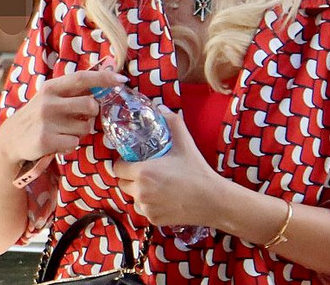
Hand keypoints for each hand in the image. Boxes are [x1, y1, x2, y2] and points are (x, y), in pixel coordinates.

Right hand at [0, 58, 126, 164]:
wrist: (10, 141)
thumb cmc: (38, 117)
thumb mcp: (50, 98)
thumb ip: (74, 90)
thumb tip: (106, 75)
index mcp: (51, 88)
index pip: (82, 78)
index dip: (104, 77)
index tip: (122, 79)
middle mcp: (48, 102)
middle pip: (90, 105)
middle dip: (93, 114)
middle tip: (83, 118)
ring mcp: (46, 122)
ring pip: (85, 127)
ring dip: (81, 131)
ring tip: (65, 131)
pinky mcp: (45, 140)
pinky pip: (75, 142)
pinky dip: (71, 144)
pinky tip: (58, 142)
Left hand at [113, 107, 223, 228]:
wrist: (212, 200)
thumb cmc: (196, 170)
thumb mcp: (184, 142)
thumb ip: (171, 121)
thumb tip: (160, 108)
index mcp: (143, 172)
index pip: (117, 167)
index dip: (125, 162)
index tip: (135, 159)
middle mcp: (140, 192)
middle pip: (122, 182)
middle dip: (131, 176)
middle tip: (147, 171)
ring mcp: (146, 207)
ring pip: (132, 197)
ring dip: (139, 191)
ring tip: (157, 185)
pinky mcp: (153, 220)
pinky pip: (143, 209)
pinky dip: (149, 204)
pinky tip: (164, 198)